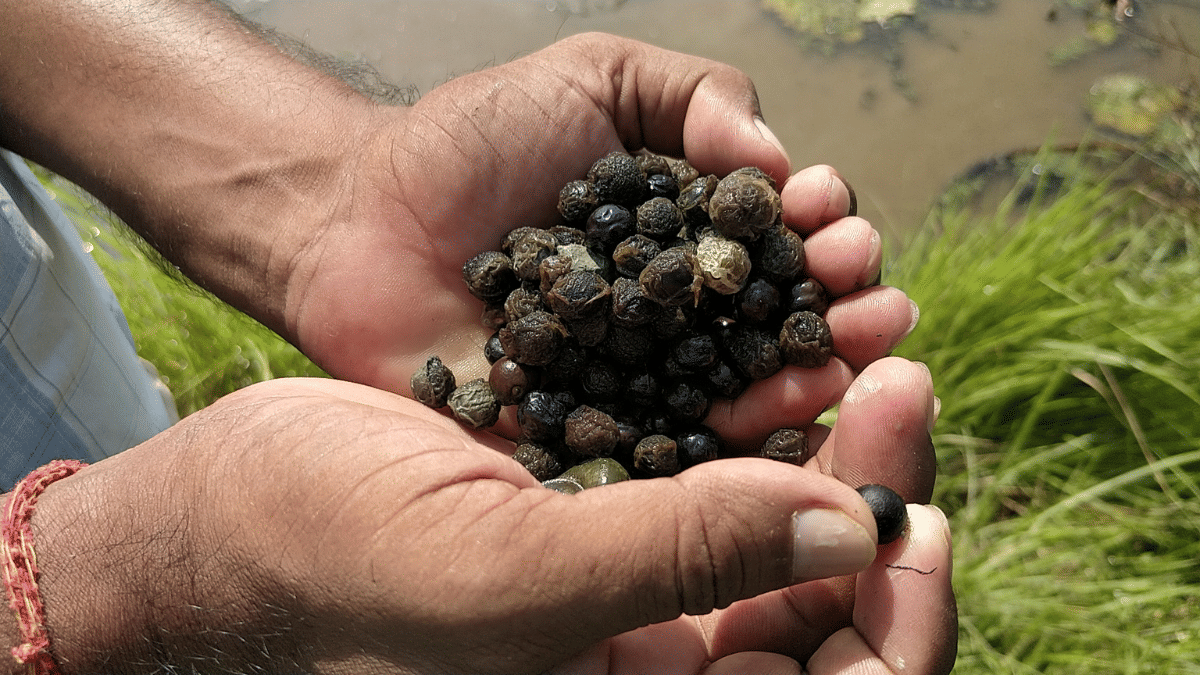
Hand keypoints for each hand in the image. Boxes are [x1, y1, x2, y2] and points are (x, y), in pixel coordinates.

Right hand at [31, 358, 952, 674]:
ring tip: (861, 355)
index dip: (898, 624)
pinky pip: (725, 492)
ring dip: (836, 456)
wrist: (229, 514)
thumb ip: (672, 564)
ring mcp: (637, 602)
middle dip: (879, 510)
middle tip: (898, 385)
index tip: (912, 513)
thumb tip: (846, 530)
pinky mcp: (611, 523)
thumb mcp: (502, 577)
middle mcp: (655, 670)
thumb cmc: (329, 562)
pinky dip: (768, 431)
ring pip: (788, 546)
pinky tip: (783, 362)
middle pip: (829, 619)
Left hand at [282, 33, 918, 437]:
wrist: (355, 217)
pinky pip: (658, 457)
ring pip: (736, 398)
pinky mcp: (583, 442)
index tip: (834, 223)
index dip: (827, 233)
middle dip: (840, 316)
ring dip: (799, 387)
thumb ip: (694, 97)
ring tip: (836, 367)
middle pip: (780, 326)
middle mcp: (678, 316)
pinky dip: (711, 456)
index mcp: (693, 235)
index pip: (786, 240)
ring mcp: (635, 384)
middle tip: (872, 310)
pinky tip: (756, 442)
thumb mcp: (595, 78)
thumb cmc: (472, 139)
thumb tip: (776, 158)